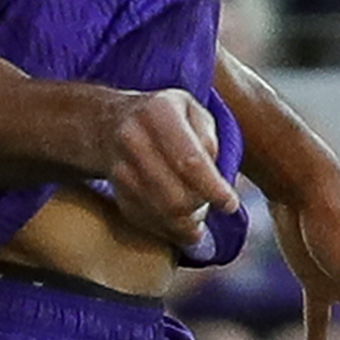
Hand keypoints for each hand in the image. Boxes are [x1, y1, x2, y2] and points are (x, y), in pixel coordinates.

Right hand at [94, 88, 239, 248]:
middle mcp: (133, 137)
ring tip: (196, 217)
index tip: (229, 205)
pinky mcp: (115, 188)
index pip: (190, 161)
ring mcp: (118, 164)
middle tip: (210, 206)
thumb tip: (214, 180)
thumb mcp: (193, 112)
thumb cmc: (165, 117)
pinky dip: (164, 227)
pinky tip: (177, 221)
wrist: (110, 120)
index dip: (212, 188)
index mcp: (159, 112)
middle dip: (198, 208)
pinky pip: (143, 218)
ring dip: (183, 224)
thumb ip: (208, 140)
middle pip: (173, 194)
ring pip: (158, 212)